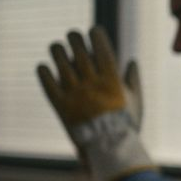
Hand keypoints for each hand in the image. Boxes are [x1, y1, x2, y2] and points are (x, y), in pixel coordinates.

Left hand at [37, 26, 153, 180]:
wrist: (108, 149)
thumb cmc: (126, 125)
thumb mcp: (137, 101)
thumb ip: (134, 79)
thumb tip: (131, 60)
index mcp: (111, 79)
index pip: (101, 45)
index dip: (96, 33)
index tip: (93, 31)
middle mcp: (91, 82)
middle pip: (78, 47)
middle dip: (75, 37)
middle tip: (73, 37)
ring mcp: (74, 93)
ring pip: (59, 59)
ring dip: (58, 50)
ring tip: (58, 49)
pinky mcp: (59, 104)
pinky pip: (46, 80)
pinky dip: (44, 70)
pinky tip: (45, 67)